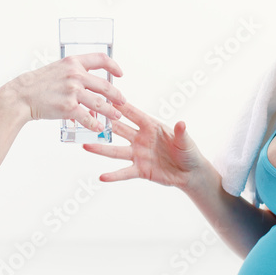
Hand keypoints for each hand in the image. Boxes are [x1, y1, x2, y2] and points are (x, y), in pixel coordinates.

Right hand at [6, 54, 124, 131]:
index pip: (100, 59)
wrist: (21, 96)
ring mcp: (72, 91)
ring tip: (116, 116)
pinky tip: (99, 127)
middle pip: (104, 85)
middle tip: (122, 101)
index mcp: (73, 62)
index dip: (113, 66)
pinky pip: (86, 117)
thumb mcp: (57, 70)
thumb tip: (88, 90)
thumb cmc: (38, 84)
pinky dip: (94, 124)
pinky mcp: (67, 107)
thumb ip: (74, 76)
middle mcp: (75, 74)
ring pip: (99, 103)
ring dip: (110, 111)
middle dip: (116, 95)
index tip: (120, 74)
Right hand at [83, 101, 205, 191]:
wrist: (189, 173)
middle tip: (89, 118)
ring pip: (116, 151)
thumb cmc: (188, 152)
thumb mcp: (185, 142)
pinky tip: (102, 177)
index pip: (133, 114)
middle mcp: (140, 139)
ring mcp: (138, 154)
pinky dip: (114, 175)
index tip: (106, 98)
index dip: (121, 106)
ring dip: (101, 148)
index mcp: (151, 127)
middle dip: (105, 124)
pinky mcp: (139, 170)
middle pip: (119, 130)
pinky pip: (124, 172)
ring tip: (85, 146)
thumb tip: (181, 123)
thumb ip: (181, 133)